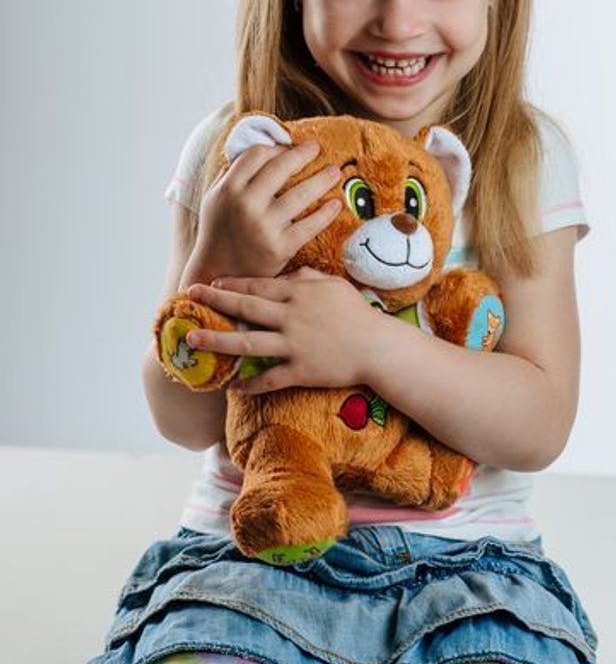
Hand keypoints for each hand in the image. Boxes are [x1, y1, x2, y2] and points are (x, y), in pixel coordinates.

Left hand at [185, 268, 386, 393]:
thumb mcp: (334, 285)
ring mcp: (293, 345)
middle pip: (245, 307)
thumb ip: (307, 277)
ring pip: (247, 342)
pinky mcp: (300, 370)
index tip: (210, 282)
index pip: (258, 285)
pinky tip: (230, 387)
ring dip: (217, 340)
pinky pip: (268, 379)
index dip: (231, 284)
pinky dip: (249, 385)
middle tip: (189, 296)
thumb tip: (286, 275)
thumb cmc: (357, 313)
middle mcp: (290, 317)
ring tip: (193, 339)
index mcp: (298, 293)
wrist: (378, 347)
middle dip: (215, 301)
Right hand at [192, 141, 341, 278]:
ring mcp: (264, 226)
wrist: (219, 273)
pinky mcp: (280, 247)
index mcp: (229, 188)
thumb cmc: (219, 231)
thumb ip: (231, 173)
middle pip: (281, 167)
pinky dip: (326, 213)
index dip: (276, 148)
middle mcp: (246, 204)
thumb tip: (257, 150)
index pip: (257, 154)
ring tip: (334, 172)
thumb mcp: (214, 198)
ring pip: (301, 194)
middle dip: (303, 154)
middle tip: (316, 149)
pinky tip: (335, 204)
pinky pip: (309, 225)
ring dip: (322, 179)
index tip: (289, 148)